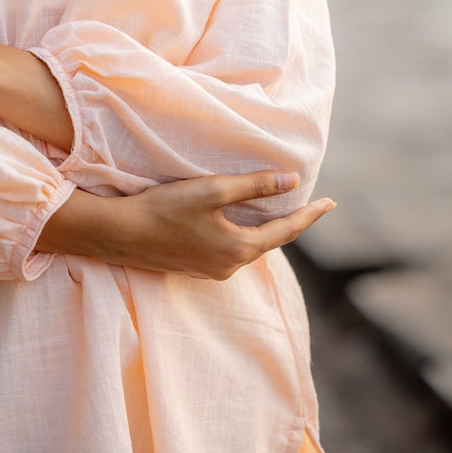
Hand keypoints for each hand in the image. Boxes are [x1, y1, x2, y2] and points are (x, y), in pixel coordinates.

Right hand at [36, 171, 335, 280]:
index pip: (286, 231)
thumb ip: (251, 186)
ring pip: (249, 246)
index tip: (331, 202)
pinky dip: (243, 234)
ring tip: (279, 210)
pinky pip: (230, 249)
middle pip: (269, 241)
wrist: (120, 234)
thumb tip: (290, 182)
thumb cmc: (164, 209)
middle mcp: (230, 266)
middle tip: (309, 205)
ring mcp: (211, 270)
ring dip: (265, 228)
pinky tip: (239, 222)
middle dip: (290, 223)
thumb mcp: (211, 191)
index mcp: (239, 249)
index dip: (309, 215)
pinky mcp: (194, 266)